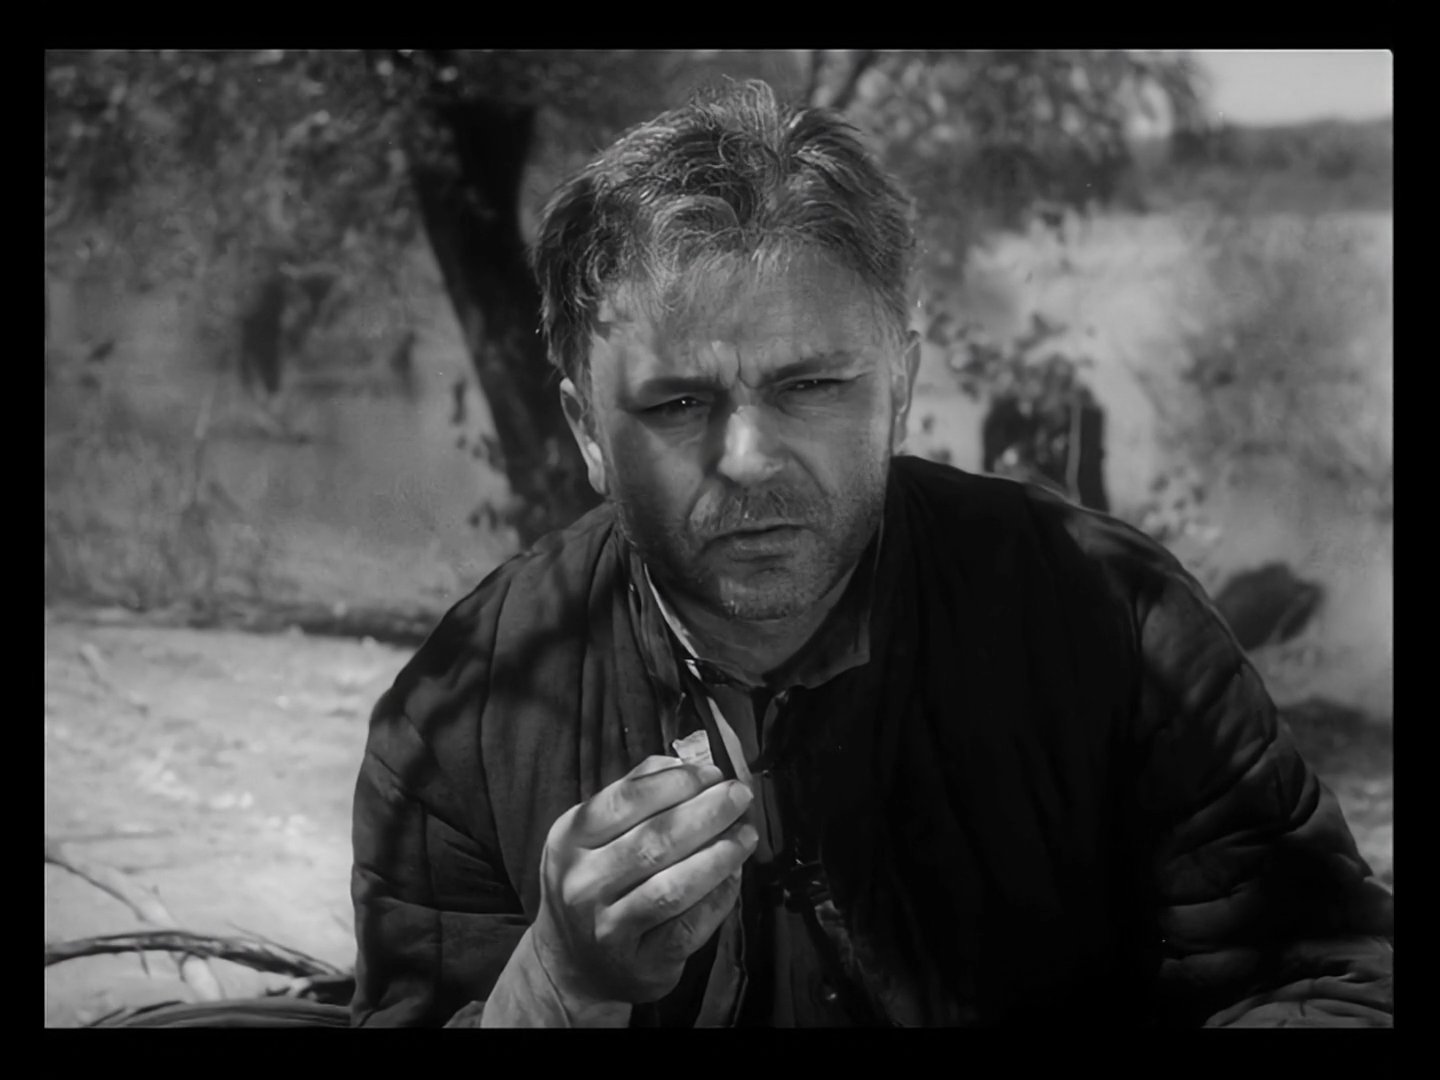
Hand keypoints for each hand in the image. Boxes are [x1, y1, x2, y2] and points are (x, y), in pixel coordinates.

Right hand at [531, 754, 758, 1006]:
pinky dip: (718, 898)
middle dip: (707, 813)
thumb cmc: (593, 882)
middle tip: (740, 796)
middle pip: (654, 841)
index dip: (676, 783)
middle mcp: (583, 884)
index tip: (712, 774)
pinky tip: (734, 876)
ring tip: (746, 835)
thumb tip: (684, 762)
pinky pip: (689, 927)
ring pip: (673, 888)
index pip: (626, 800)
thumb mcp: (592, 833)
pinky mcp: (642, 963)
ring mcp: (609, 928)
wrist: (573, 965)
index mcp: (569, 839)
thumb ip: (633, 792)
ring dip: (719, 856)